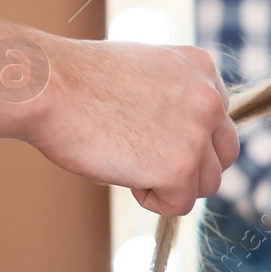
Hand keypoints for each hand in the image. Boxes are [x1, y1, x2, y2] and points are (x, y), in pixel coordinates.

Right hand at [27, 40, 238, 215]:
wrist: (47, 87)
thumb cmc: (76, 80)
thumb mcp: (141, 71)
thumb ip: (173, 96)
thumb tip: (183, 135)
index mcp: (201, 67)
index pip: (217, 119)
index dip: (187, 136)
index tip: (152, 134)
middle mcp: (210, 98)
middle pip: (224, 154)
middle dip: (191, 165)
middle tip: (147, 161)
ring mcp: (198, 134)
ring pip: (208, 183)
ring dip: (173, 185)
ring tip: (130, 166)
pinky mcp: (180, 168)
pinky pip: (180, 204)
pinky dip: (153, 201)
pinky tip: (125, 176)